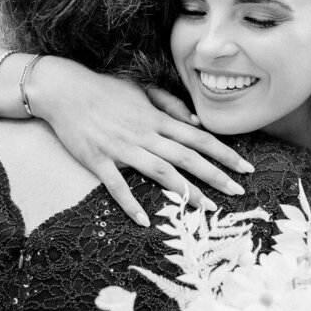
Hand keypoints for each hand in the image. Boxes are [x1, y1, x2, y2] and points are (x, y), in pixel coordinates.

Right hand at [31, 57, 254, 223]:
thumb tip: (196, 123)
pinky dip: (131, 203)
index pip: (198, 138)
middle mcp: (144, 134)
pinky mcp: (98, 160)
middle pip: (187, 158)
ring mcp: (121, 149)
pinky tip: (145, 221)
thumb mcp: (141, 89)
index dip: (224, 153)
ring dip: (186, 192)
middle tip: (238, 193)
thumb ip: (170, 105)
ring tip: (208, 209)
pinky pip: (117, 185)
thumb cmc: (104, 89)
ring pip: (161, 172)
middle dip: (216, 176)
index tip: (245, 168)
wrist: (64, 90)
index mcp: (156, 119)